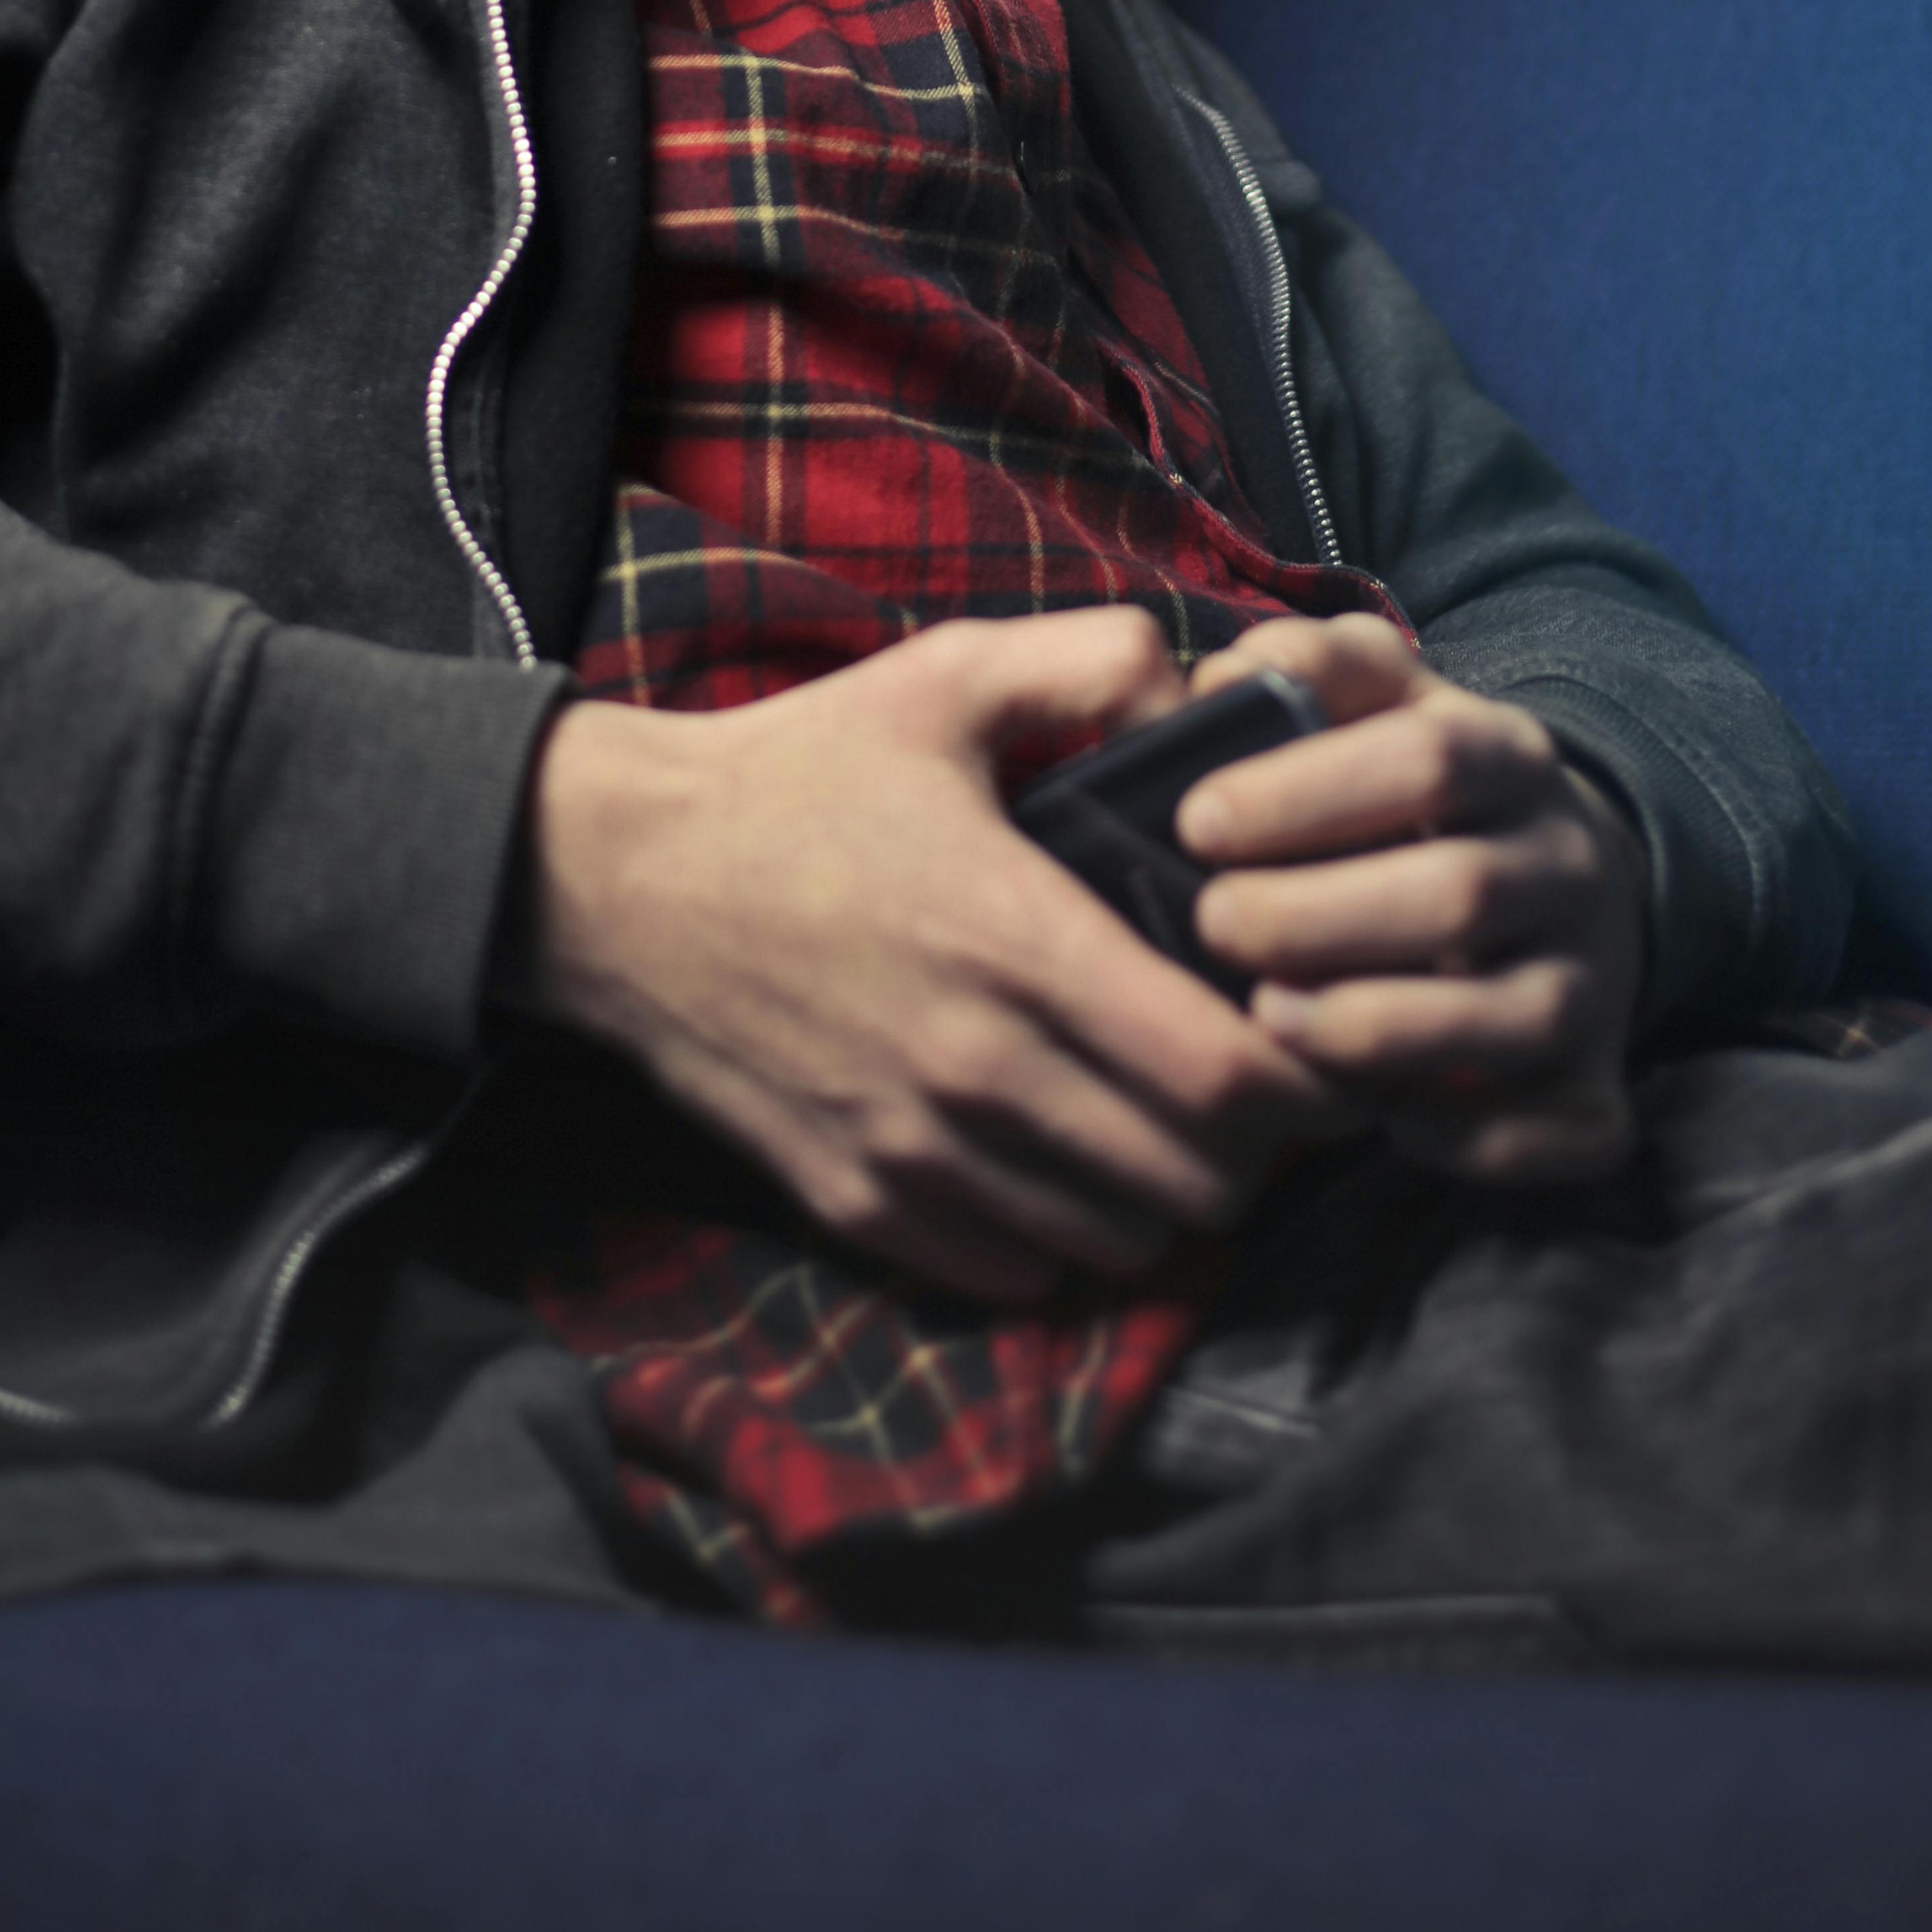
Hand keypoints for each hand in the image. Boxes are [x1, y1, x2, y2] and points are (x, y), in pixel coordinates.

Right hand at [511, 611, 1350, 1302]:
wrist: (615, 878)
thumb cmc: (793, 774)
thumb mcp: (942, 675)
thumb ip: (1093, 659)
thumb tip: (1201, 692)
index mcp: (1019, 942)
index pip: (1225, 1078)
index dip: (1305, 1078)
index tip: (1316, 1034)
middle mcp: (979, 1071)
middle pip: (1194, 1180)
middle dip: (1252, 1142)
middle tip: (1251, 1078)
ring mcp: (916, 1152)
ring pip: (1117, 1240)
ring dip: (1163, 1194)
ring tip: (1159, 1120)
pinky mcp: (858, 1200)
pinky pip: (1017, 1272)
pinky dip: (1063, 1236)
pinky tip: (1058, 1159)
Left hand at [1175, 617, 1646, 1183]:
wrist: (1557, 876)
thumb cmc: (1420, 789)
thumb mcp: (1376, 701)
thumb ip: (1307, 667)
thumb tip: (1225, 679)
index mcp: (1513, 757)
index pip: (1429, 760)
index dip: (1309, 792)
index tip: (1198, 821)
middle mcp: (1570, 867)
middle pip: (1461, 894)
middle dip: (1320, 916)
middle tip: (1214, 924)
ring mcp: (1596, 983)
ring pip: (1514, 1018)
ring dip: (1379, 1029)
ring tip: (1268, 1019)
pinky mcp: (1599, 1086)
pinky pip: (1557, 1128)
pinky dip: (1468, 1137)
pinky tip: (1377, 1119)